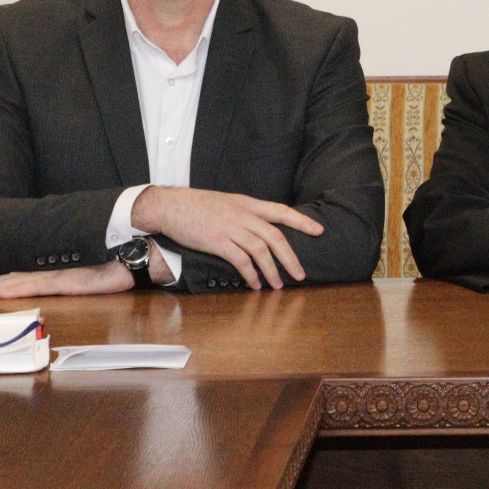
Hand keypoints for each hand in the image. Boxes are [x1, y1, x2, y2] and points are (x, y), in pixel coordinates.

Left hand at [0, 261, 132, 297]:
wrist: (138, 253)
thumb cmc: (121, 260)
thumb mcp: (96, 268)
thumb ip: (80, 272)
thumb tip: (74, 275)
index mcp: (61, 269)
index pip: (26, 275)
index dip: (4, 279)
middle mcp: (57, 271)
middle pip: (18, 277)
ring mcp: (61, 275)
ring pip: (22, 282)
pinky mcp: (69, 281)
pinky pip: (37, 286)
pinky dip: (17, 289)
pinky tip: (2, 292)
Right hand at [133, 186, 322, 289]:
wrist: (170, 206)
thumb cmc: (198, 206)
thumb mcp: (227, 202)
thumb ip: (246, 213)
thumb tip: (262, 228)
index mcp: (247, 203)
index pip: (281, 211)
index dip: (301, 221)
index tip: (319, 230)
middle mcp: (243, 214)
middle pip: (275, 236)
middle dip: (290, 257)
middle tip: (300, 274)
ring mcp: (230, 227)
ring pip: (260, 250)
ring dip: (272, 270)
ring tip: (278, 285)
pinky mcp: (216, 241)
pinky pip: (240, 260)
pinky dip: (251, 274)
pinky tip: (255, 284)